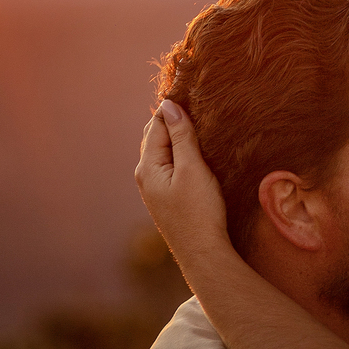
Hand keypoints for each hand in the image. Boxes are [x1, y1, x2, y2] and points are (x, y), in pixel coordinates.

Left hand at [136, 101, 230, 274]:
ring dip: (179, 138)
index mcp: (147, 166)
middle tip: (200, 107)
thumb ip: (181, 136)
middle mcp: (145, 175)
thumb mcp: (193, 169)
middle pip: (156, 136)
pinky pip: (170, 165)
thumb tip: (168, 105)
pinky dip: (181, 154)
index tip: (195, 94)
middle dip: (174, 121)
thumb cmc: (200, 212)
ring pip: (164, 151)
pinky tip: (197, 153)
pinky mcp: (166, 197)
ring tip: (201, 126)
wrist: (203, 254)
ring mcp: (154, 188)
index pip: (156, 124)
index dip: (174, 108)